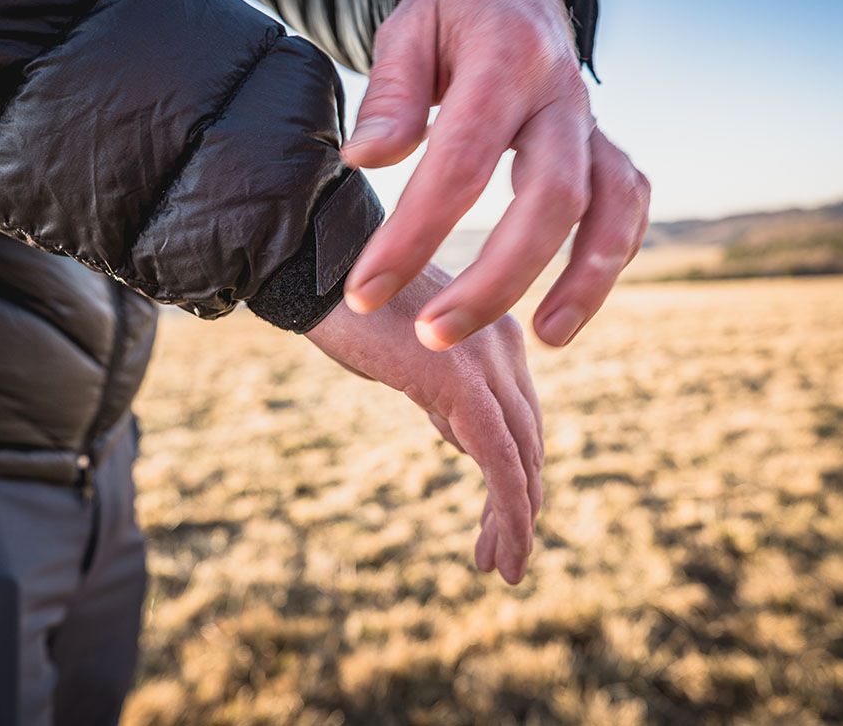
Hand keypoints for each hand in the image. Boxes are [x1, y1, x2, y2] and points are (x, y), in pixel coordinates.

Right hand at [307, 264, 542, 583]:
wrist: (313, 273)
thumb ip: (446, 396)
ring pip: (524, 458)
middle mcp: (506, 346)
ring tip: (505, 568)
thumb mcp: (411, 363)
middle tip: (504, 561)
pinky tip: (506, 547)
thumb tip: (465, 441)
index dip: (516, 480)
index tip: (497, 528)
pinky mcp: (463, 382)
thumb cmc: (351, 315)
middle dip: (520, 508)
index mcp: (497, 338)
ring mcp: (488, 361)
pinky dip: (510, 510)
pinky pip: (501, 460)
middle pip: (530, 443)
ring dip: (518, 521)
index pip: (522, 422)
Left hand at [341, 0, 649, 350]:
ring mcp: (594, 125)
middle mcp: (563, 97)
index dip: (414, 234)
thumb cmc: (453, 13)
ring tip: (543, 339)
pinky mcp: (607, 149)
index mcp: (506, 60)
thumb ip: (391, 93)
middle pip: (550, 199)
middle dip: (496, 279)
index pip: (461, 162)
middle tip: (437, 336)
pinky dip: (611, 258)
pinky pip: (628, 207)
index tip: (364, 290)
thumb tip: (367, 161)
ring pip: (611, 210)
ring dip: (585, 282)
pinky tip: (572, 306)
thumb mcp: (408, 27)